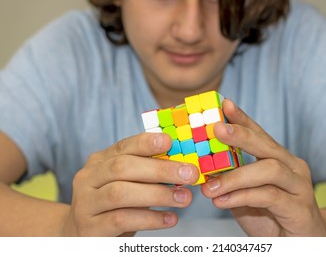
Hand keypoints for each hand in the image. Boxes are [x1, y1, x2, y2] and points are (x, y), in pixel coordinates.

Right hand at [61, 133, 198, 235]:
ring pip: (120, 193)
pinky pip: (121, 220)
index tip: (170, 142)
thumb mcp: (126, 183)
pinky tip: (170, 219)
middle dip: (160, 169)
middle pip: (122, 167)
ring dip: (157, 194)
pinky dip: (150, 219)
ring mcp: (86, 203)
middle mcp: (88, 178)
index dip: (146, 142)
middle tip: (189, 174)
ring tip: (184, 198)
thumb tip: (183, 165)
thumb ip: (146, 172)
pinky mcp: (90, 229)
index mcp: (99, 161)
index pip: (123, 146)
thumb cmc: (113, 206)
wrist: (82, 236)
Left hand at [201, 99, 325, 235]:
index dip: (243, 119)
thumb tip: (205, 169)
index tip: (224, 104)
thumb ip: (231, 181)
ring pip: (269, 169)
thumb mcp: (246, 196)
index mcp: (280, 160)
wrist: (300, 246)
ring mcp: (300, 187)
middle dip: (241, 135)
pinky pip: (270, 196)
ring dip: (235, 176)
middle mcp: (293, 168)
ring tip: (209, 187)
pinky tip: (222, 201)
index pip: (260, 135)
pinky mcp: (300, 210)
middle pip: (267, 146)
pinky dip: (243, 196)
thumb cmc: (271, 218)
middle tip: (216, 129)